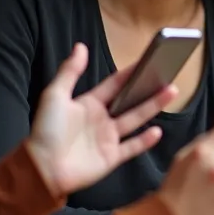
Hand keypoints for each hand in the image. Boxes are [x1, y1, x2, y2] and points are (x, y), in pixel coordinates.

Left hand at [27, 43, 177, 197]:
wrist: (42, 167)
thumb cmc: (46, 130)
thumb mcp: (55, 95)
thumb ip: (69, 72)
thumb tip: (81, 47)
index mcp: (89, 103)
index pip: (115, 84)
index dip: (131, 73)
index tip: (148, 61)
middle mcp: (101, 119)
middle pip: (130, 100)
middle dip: (148, 89)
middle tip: (167, 76)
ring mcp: (108, 139)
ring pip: (136, 120)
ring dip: (153, 106)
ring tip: (171, 92)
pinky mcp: (112, 157)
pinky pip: (132, 147)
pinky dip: (145, 141)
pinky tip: (158, 131)